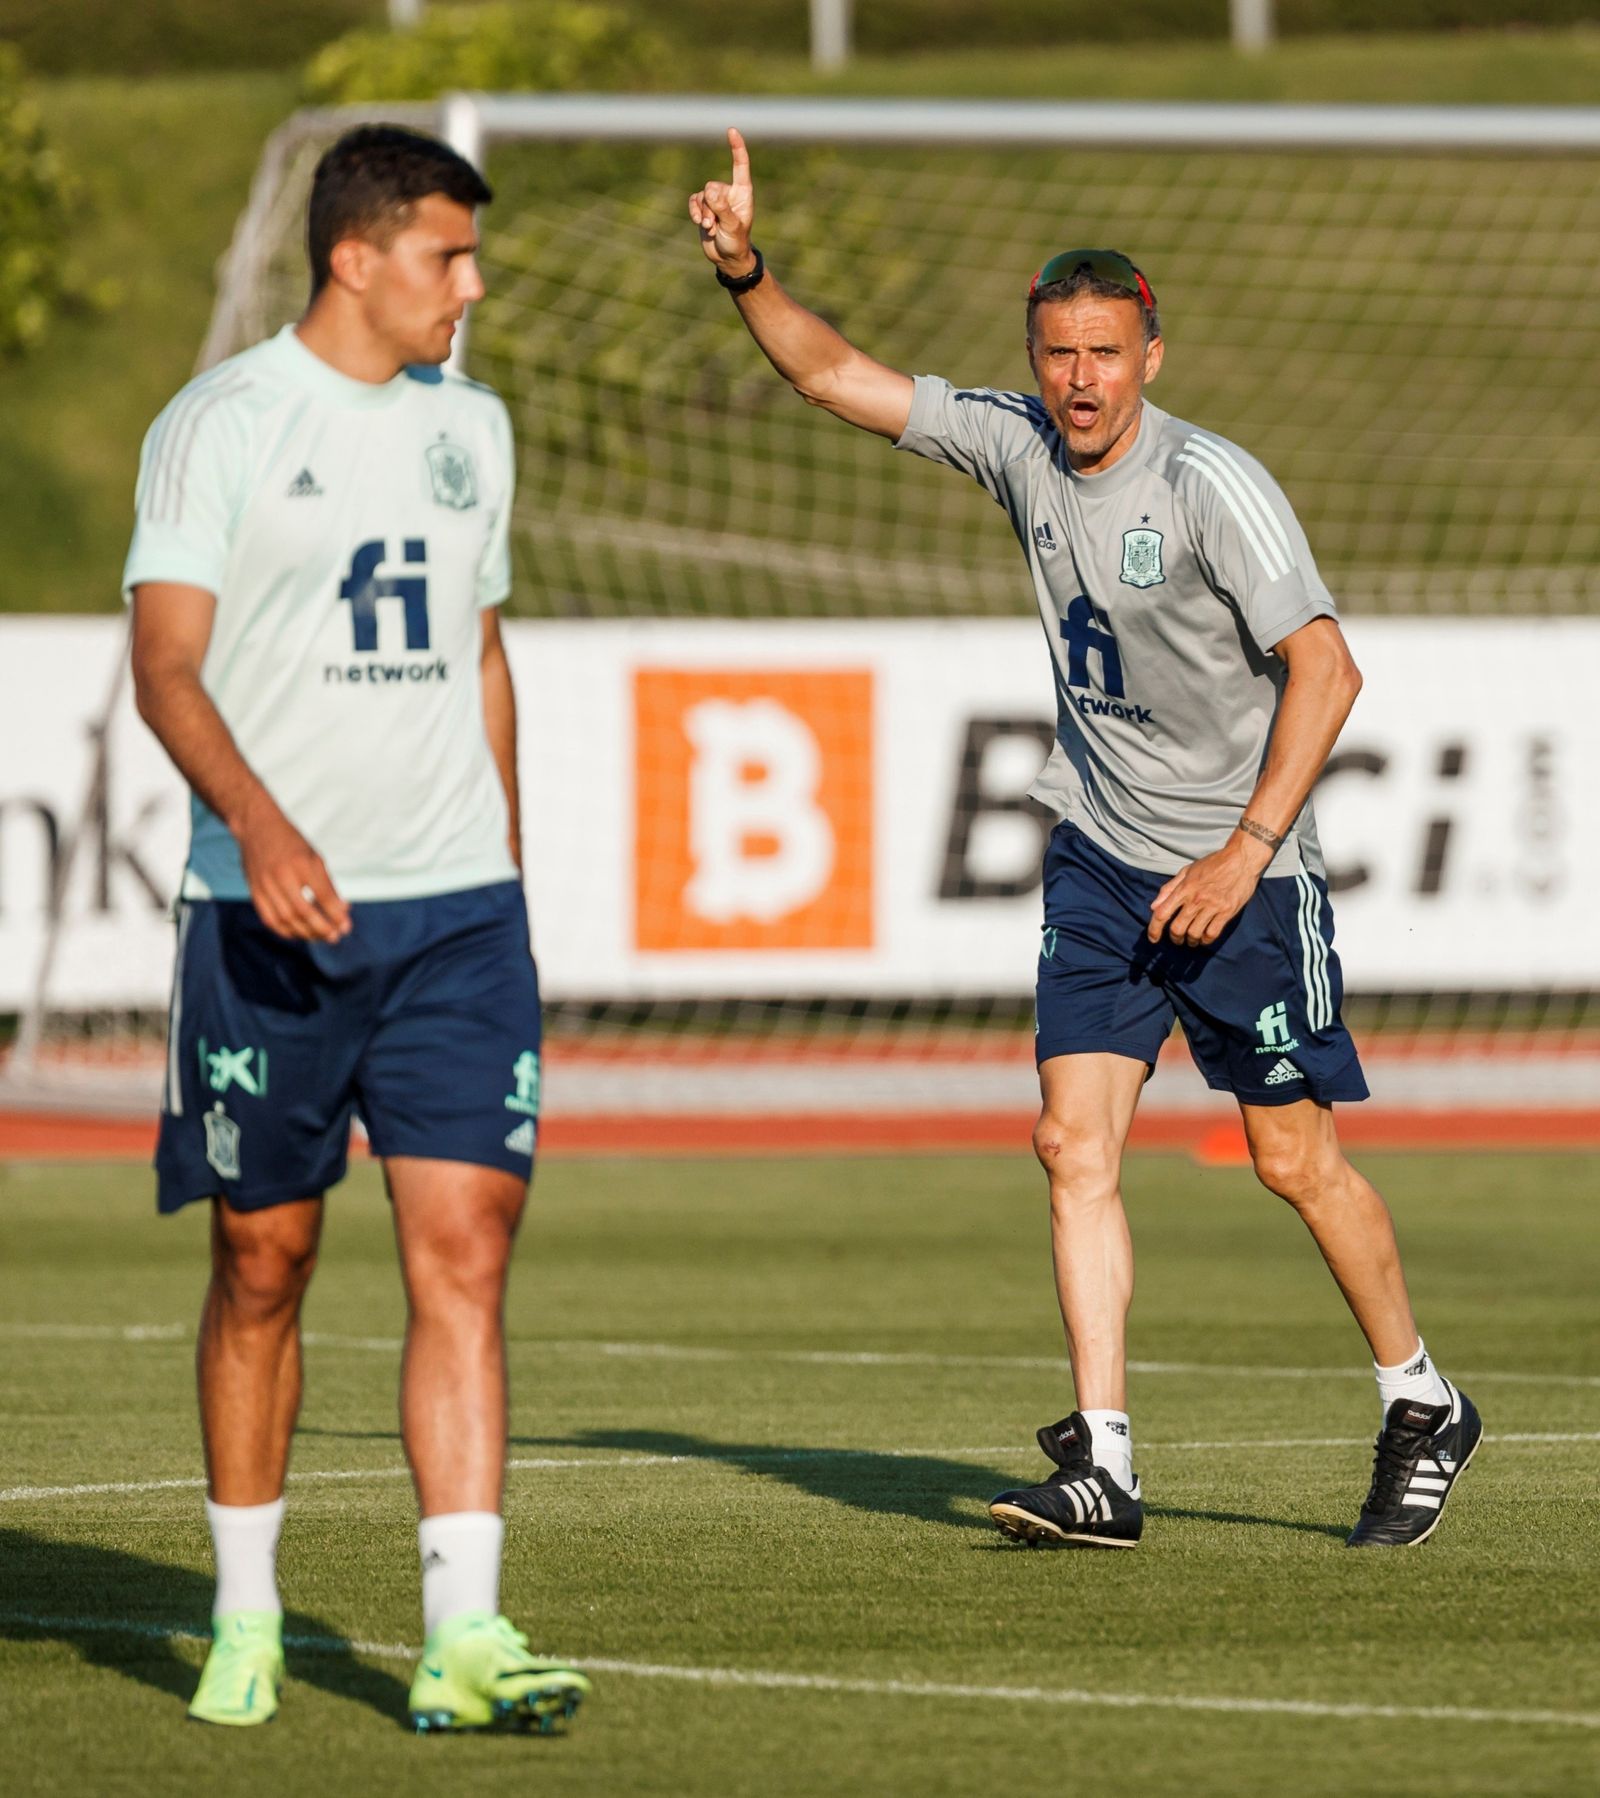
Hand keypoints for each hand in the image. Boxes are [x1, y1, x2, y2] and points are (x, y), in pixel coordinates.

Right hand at [236, 795, 351, 942]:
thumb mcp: (315, 857)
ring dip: (306, 933)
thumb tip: (344, 910)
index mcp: (302, 863)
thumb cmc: (293, 844)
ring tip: (321, 937)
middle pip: (303, 911)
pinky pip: (269, 919)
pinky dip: (286, 931)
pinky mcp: (254, 891)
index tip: (346, 926)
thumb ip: (328, 885)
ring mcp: (265, 884)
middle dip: (322, 928)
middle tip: (335, 937)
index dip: (335, 914)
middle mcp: (283, 875)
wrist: (257, 827)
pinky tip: (299, 934)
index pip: (322, 895)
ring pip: (286, 918)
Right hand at [689, 127, 755, 275]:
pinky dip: (694, 212)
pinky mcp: (704, 207)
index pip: (740, 165)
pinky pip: (694, 201)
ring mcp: (715, 199)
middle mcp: (728, 192)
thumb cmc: (736, 242)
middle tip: (716, 225)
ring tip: (711, 228)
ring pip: (701, 196)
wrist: (727, 258)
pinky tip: (700, 224)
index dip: (736, 147)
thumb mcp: (732, 226)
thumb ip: (721, 208)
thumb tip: (708, 190)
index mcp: (742, 192)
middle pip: (711, 187)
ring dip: (703, 214)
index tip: (731, 130)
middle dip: (710, 207)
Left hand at [1147, 839, 1267, 947]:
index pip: (1162, 914)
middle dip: (1174, 938)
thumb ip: (1169, 888)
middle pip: (1178, 928)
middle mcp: (1196, 899)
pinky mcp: (1227, 911)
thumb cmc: (1213, 863)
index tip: (1153, 938)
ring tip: (1191, 940)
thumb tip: (1154, 906)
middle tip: (1177, 939)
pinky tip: (1204, 938)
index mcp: (1184, 888)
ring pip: (1194, 933)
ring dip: (1190, 941)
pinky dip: (1206, 940)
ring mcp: (1212, 906)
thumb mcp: (1187, 871)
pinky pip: (1212, 933)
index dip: (1154, 929)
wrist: (1241, 859)